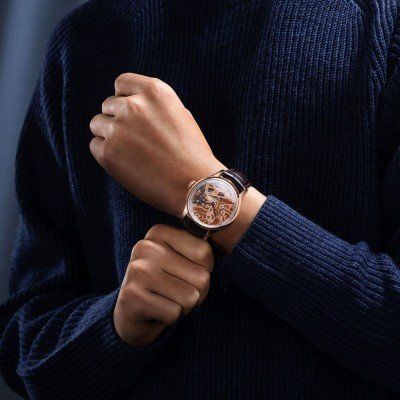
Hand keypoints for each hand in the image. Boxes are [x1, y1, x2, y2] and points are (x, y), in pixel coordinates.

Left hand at [89, 72, 226, 217]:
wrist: (194, 185)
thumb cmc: (192, 154)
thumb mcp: (181, 115)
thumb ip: (155, 106)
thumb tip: (133, 104)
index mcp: (154, 92)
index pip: (122, 83)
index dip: (124, 98)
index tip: (130, 113)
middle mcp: (133, 106)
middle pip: (108, 105)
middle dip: (118, 120)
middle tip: (135, 141)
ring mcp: (118, 129)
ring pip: (97, 125)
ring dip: (110, 136)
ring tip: (131, 153)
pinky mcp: (108, 152)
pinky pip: (95, 146)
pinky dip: (106, 154)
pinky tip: (127, 164)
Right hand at [113, 224, 213, 346]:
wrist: (130, 312)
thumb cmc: (164, 282)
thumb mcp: (180, 259)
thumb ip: (198, 251)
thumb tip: (229, 241)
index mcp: (159, 232)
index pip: (205, 252)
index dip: (204, 270)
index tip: (185, 272)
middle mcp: (146, 247)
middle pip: (201, 277)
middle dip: (196, 292)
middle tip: (176, 291)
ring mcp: (136, 271)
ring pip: (191, 297)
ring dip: (183, 306)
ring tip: (166, 299)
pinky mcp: (132, 297)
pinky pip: (174, 313)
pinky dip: (170, 317)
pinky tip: (155, 309)